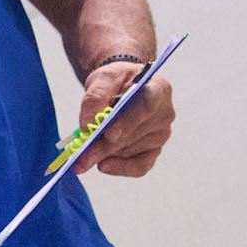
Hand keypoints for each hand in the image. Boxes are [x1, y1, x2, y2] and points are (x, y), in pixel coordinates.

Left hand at [77, 61, 173, 176]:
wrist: (123, 89)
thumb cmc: (116, 82)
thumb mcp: (103, 78)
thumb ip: (95, 97)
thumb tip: (87, 125)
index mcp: (158, 89)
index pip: (145, 107)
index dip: (127, 123)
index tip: (108, 135)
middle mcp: (164, 114)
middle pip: (134, 135)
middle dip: (105, 147)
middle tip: (82, 157)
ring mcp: (160, 135)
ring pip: (131, 151)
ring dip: (106, 155)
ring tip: (84, 156)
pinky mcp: (153, 151)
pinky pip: (140, 167)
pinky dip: (120, 168)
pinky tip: (103, 165)